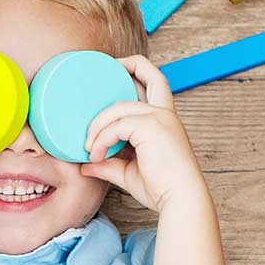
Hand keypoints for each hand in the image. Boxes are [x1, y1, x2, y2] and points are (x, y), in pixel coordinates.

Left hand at [80, 56, 209, 212]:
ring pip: (118, 107)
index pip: (154, 84)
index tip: (113, 75)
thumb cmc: (161, 189)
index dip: (136, 72)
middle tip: (98, 79)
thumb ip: (108, 165)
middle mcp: (164, 114)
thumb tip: (85, 165)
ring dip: (97, 127)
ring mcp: (159, 118)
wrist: (180, 199)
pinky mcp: (151, 127)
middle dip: (126, 64)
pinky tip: (96, 156)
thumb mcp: (128, 173)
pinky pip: (115, 126)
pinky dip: (102, 140)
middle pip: (149, 73)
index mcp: (164, 120)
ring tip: (89, 149)